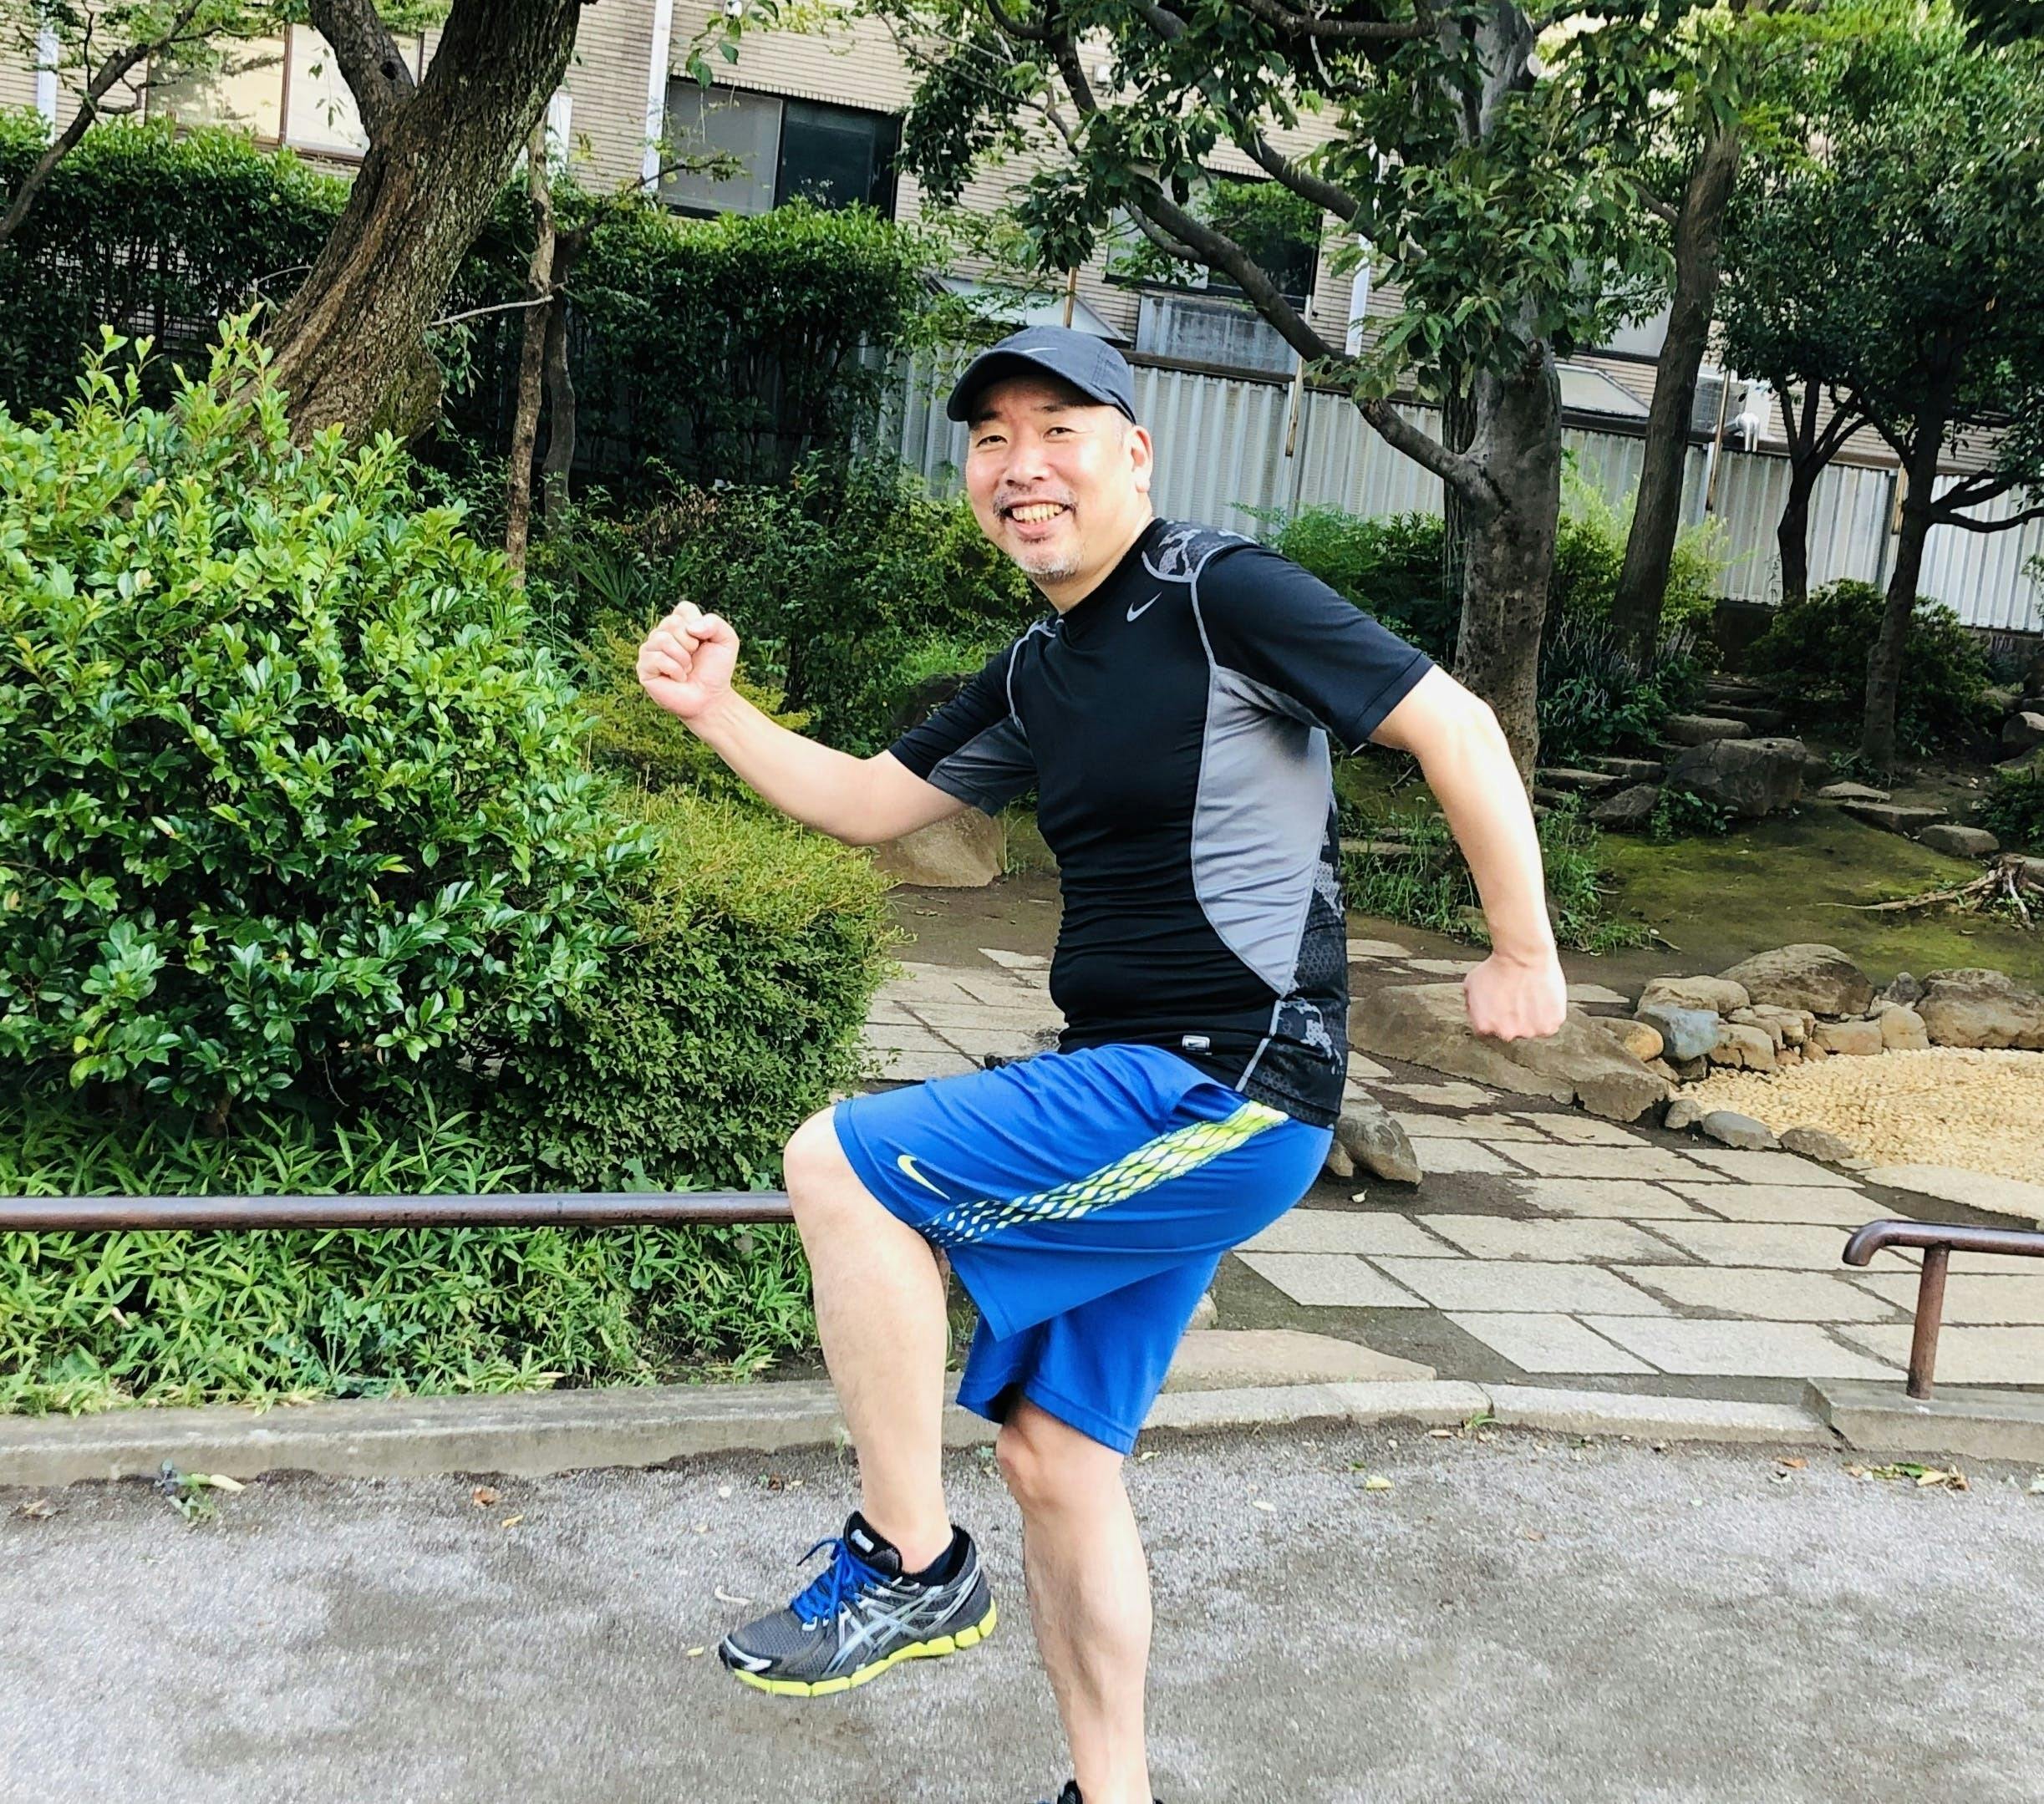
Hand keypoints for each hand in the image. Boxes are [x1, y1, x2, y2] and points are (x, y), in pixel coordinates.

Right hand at [637, 601, 738, 723]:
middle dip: (690, 643)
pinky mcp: (644, 668)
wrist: (711, 698)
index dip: (697, 624)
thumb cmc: (716, 670)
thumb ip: (715, 623)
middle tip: (694, 658)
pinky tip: (678, 678)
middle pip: (672, 622)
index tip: (703, 641)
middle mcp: (661, 634)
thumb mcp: (727, 641)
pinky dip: (674, 670)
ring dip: (683, 658)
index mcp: (679, 625)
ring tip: (687, 669)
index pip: (683, 609)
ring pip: (662, 639)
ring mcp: (650, 650)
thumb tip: (690, 628)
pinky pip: (657, 658)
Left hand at [1464, 948, 1567, 1040]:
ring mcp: (1529, 1032)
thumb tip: (1477, 1015)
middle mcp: (1506, 1033)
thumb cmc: (1496, 966)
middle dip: (1512, 1018)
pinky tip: (1543, 998)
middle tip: (1517, 997)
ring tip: (1531, 996)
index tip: (1501, 1002)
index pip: (1489, 1029)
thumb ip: (1472, 1007)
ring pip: (1531, 1029)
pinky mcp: (1550, 1026)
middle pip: (1510, 1031)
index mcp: (1484, 1026)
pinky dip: (1548, 1015)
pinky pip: (1549, 1024)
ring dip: (1531, 1018)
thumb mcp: (1471, 985)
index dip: (1495, 1014)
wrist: (1523, 955)